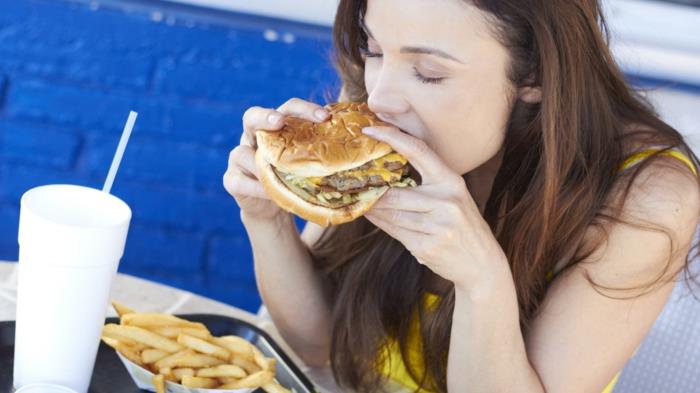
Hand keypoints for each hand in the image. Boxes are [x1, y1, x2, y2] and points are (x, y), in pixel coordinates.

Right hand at [223, 98, 329, 220]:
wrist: (273, 207)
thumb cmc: (296, 179)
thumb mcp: (309, 165)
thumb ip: (324, 152)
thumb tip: (364, 145)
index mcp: (276, 128)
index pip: (287, 109)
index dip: (303, 109)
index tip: (324, 116)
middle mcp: (253, 136)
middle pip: (252, 116)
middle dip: (265, 117)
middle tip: (278, 122)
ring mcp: (238, 157)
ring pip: (242, 153)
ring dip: (261, 163)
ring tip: (279, 173)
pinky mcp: (232, 181)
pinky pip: (240, 181)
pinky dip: (256, 188)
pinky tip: (270, 194)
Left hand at [362, 126, 507, 287]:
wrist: (482, 264)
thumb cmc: (462, 226)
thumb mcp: (452, 198)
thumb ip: (426, 184)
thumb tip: (385, 171)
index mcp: (452, 182)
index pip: (419, 151)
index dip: (392, 137)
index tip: (369, 129)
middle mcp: (447, 201)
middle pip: (395, 192)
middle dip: (372, 190)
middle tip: (351, 181)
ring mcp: (438, 226)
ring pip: (391, 214)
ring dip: (372, 209)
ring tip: (358, 200)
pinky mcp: (427, 247)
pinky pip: (395, 232)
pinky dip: (380, 223)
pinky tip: (371, 216)